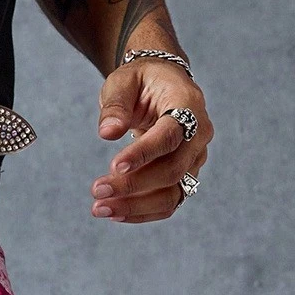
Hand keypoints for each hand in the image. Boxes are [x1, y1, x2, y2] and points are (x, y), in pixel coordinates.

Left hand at [91, 60, 213, 223]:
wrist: (160, 87)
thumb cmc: (141, 82)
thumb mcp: (123, 81)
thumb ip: (116, 104)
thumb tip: (107, 132)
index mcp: (188, 104)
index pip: (171, 135)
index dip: (144, 153)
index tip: (114, 166)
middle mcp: (198, 135)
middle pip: (172, 170)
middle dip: (133, 185)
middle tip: (96, 190)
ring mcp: (194, 160)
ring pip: (172, 193)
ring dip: (135, 206)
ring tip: (99, 208)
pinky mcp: (184, 178)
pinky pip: (168, 203)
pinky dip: (141, 212)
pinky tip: (114, 213)